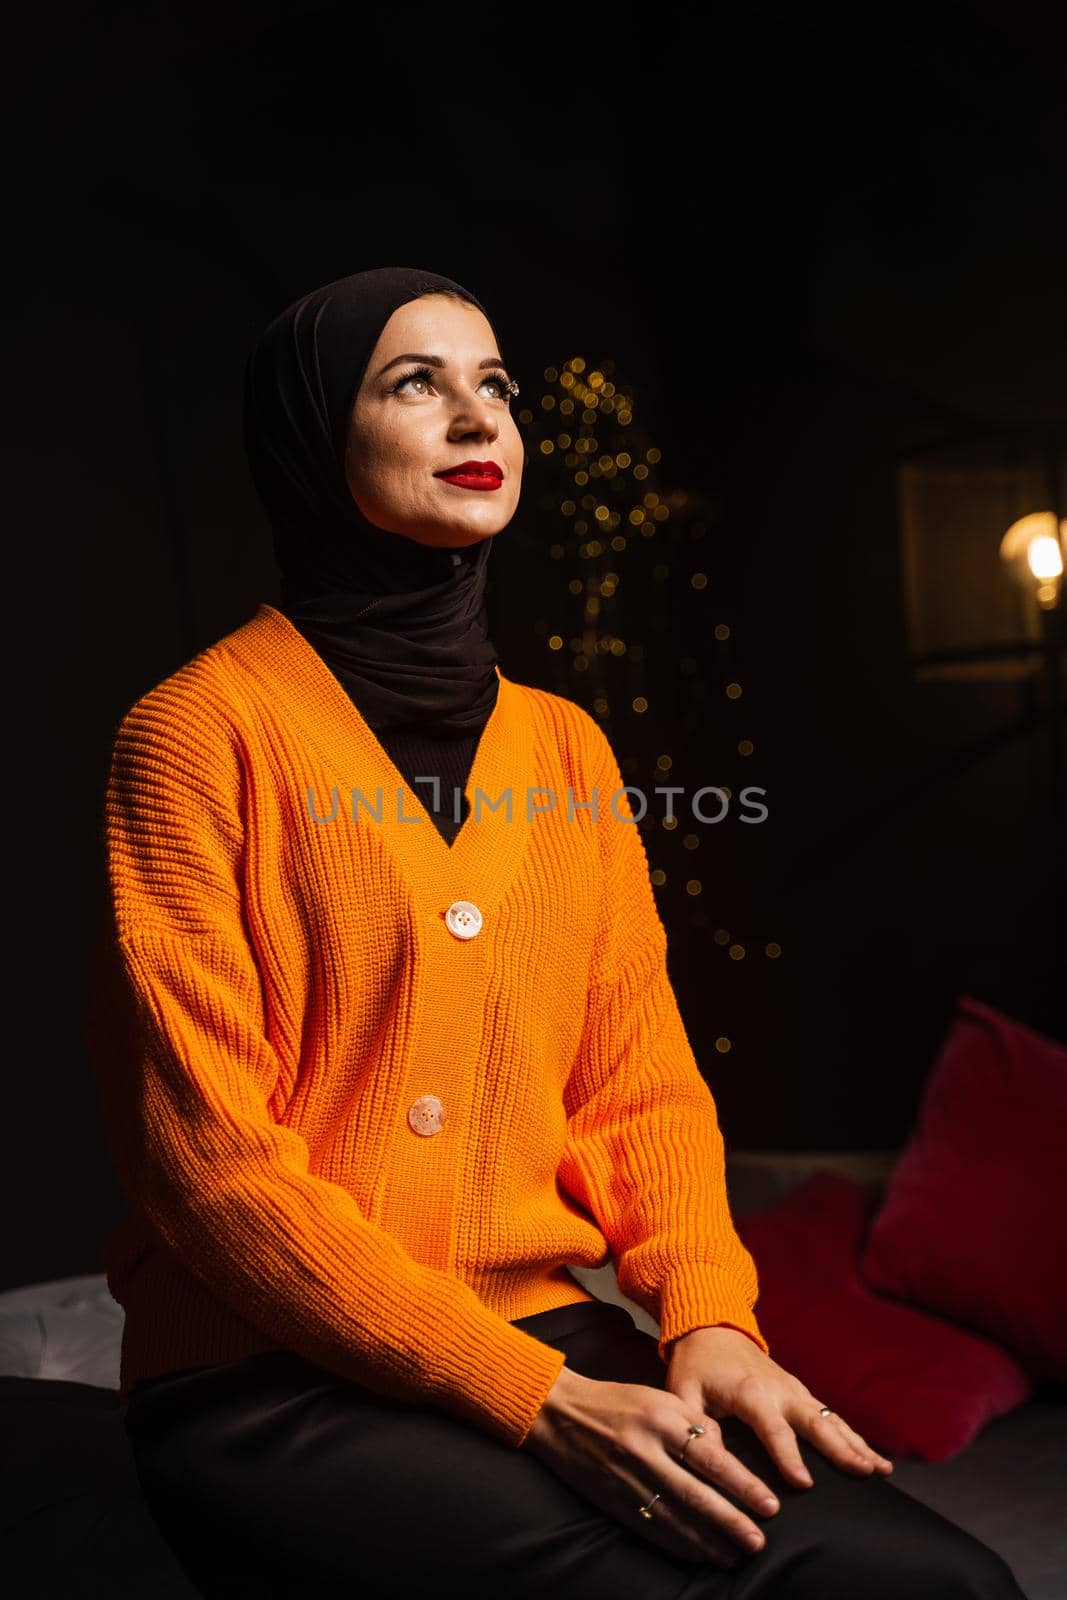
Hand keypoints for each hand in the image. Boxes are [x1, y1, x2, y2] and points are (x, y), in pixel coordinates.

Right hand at [521, 1364, 787, 1569]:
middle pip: (696, 1494)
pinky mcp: (612, 1500)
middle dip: (731, 1522)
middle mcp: (644, 1450)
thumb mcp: (659, 1397)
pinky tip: (699, 1553)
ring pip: (675, 1518)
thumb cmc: (617, 1401)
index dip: (743, 1485)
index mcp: (660, 1418)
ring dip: (708, 1541)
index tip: (770, 1505)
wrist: (558, 1411)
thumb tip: (728, 1455)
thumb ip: (695, 1422)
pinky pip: (651, 1528)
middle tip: (759, 1541)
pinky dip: (678, 1544)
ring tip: (736, 1555)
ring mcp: (626, 1478)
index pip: (710, 1458)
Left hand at [664, 1325, 893, 1492]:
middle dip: (841, 1449)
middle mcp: (779, 1390)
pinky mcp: (799, 1391)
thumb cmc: (695, 1364)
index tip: (804, 1484)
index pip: (772, 1430)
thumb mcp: (683, 1391)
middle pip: (814, 1423)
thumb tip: (706, 1456)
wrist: (711, 1326)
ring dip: (856, 1444)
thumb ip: (694, 1423)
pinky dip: (852, 1435)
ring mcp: (793, 1389)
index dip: (788, 1457)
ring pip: (830, 1419)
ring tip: (881, 1469)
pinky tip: (872, 1456)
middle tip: (865, 1473)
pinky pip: (829, 1416)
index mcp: (750, 1392)